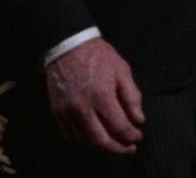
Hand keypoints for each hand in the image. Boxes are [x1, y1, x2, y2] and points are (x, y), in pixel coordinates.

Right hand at [45, 38, 143, 154]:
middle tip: (129, 148)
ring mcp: (67, 112)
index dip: (131, 135)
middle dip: (117, 148)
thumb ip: (132, 96)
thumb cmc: (100, 57)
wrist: (68, 47)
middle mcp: (82, 109)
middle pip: (100, 140)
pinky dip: (84, 140)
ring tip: (115, 144)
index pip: (119, 126)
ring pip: (84, 140)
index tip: (139, 137)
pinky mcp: (57, 113)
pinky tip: (95, 137)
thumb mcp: (123, 70)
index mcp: (102, 96)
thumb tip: (139, 119)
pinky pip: (70, 135)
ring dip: (101, 146)